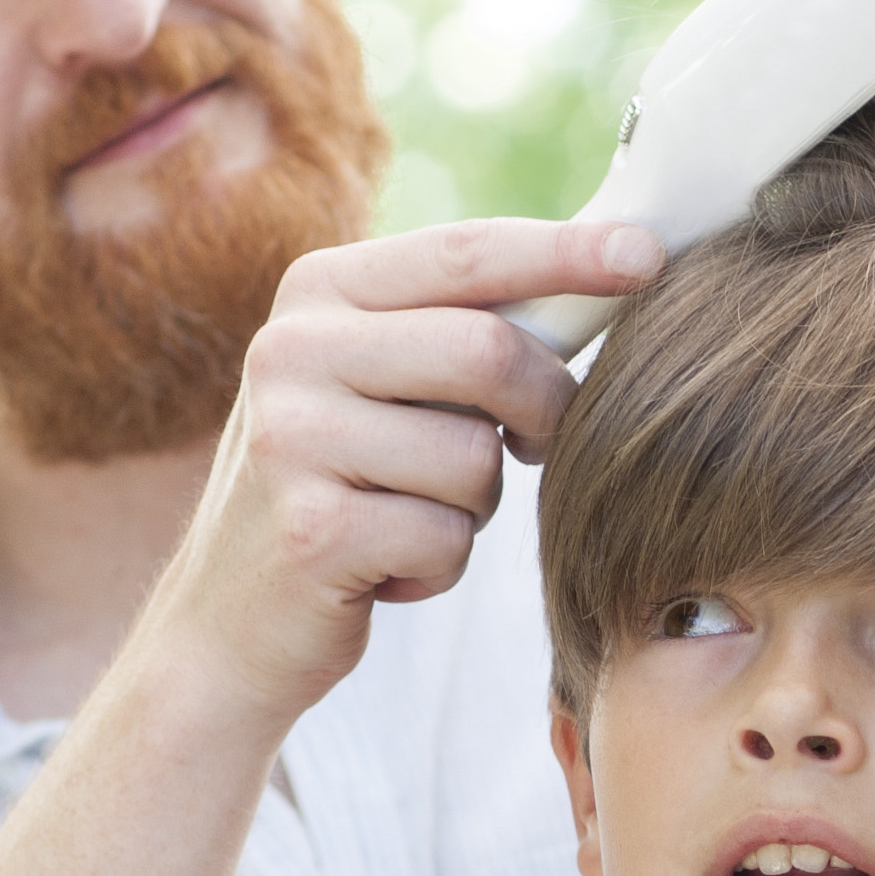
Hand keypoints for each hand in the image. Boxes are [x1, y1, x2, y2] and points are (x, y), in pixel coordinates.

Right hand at [139, 214, 660, 728]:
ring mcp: (291, 438)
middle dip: (544, 408)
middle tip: (536, 445)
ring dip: (476, 506)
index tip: (647, 255)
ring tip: (413, 517)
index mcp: (319, 291)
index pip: (467, 253)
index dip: (566, 253)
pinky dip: (439, 566)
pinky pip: (447, 539)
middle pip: (488, 353)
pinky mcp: (310, 530)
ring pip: (476, 459)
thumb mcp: (377, 383)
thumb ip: (458, 328)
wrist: (227, 621)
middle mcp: (292, 348)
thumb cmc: (339, 488)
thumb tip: (610, 269)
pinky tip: (383, 569)